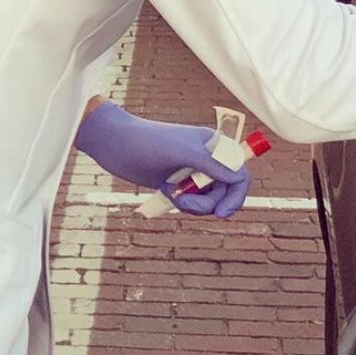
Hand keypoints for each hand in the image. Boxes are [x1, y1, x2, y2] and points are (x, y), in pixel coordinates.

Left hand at [75, 100, 250, 217]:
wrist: (115, 143)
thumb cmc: (149, 141)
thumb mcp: (184, 153)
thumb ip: (214, 166)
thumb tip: (240, 178)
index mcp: (213, 146)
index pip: (239, 174)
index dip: (236, 196)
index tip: (221, 212)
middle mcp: (206, 160)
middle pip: (224, 193)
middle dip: (207, 204)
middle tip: (185, 204)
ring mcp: (191, 172)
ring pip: (207, 201)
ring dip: (192, 205)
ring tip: (171, 195)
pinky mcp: (177, 183)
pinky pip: (191, 203)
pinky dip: (181, 203)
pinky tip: (165, 191)